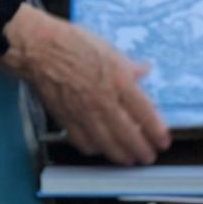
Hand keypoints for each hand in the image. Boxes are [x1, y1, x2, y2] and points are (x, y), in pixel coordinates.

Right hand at [1, 6, 170, 165]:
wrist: (38, 48)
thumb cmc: (73, 43)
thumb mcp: (109, 49)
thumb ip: (129, 66)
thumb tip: (144, 71)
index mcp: (119, 81)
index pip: (144, 113)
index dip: (156, 131)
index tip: (163, 141)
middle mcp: (103, 101)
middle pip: (128, 134)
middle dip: (142, 150)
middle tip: (149, 157)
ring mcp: (84, 112)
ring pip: (107, 144)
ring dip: (121, 156)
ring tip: (130, 160)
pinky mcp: (65, 119)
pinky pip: (83, 142)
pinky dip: (94, 149)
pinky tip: (100, 150)